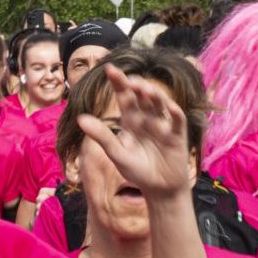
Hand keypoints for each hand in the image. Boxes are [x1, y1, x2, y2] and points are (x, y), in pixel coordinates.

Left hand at [76, 66, 194, 199]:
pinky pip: (176, 120)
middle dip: (137, 86)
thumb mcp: (116, 153)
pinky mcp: (177, 135)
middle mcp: (147, 117)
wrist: (158, 189)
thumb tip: (81, 119)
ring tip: (145, 89)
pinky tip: (168, 106)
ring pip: (159, 104)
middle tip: (129, 81)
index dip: (118, 82)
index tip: (109, 69)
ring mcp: (163, 124)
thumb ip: (101, 136)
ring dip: (154, 95)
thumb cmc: (136, 170)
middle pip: (142, 96)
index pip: (124, 96)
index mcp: (130, 119)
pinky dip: (174, 112)